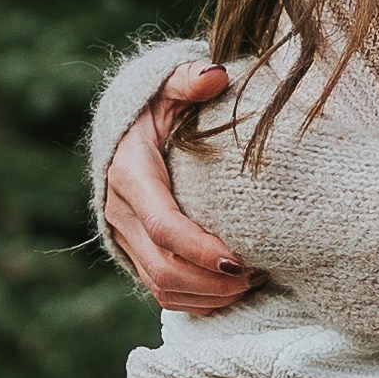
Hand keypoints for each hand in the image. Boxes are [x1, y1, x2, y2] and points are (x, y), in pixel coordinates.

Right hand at [103, 63, 261, 312]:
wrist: (123, 130)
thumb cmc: (157, 107)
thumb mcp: (167, 86)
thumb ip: (189, 80)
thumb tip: (216, 76)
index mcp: (131, 175)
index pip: (164, 226)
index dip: (201, 250)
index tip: (241, 259)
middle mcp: (120, 212)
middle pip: (164, 268)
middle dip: (212, 281)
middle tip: (258, 274)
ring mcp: (124, 237)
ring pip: (162, 287)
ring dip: (208, 295)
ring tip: (252, 283)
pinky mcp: (132, 253)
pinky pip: (162, 291)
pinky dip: (197, 301)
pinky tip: (232, 291)